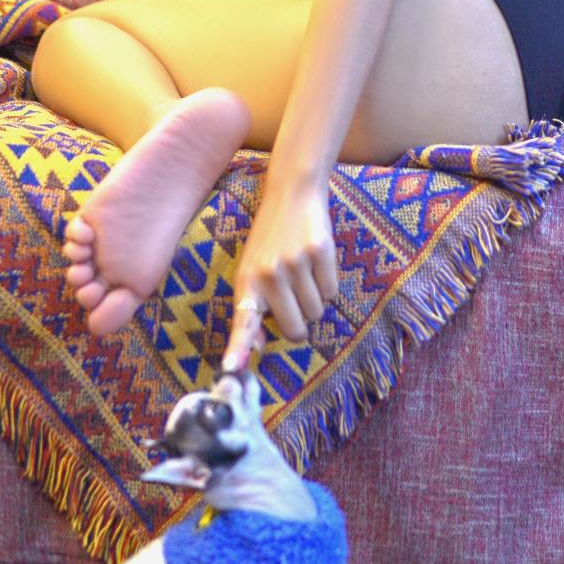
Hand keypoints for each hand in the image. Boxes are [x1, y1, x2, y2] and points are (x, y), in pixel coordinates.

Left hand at [222, 173, 337, 371]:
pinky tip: (316, 262)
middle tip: (294, 300)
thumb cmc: (269, 240)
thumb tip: (255, 347)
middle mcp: (268, 274)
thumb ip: (252, 307)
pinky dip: (328, 284)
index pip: (242, 321)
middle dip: (300, 324)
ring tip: (303, 272)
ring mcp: (295, 263)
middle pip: (295, 329)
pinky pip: (332, 292)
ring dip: (314, 300)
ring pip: (316, 312)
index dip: (238, 348)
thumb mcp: (251, 269)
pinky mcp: (320, 252)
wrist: (291, 193)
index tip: (230, 370)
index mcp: (247, 281)